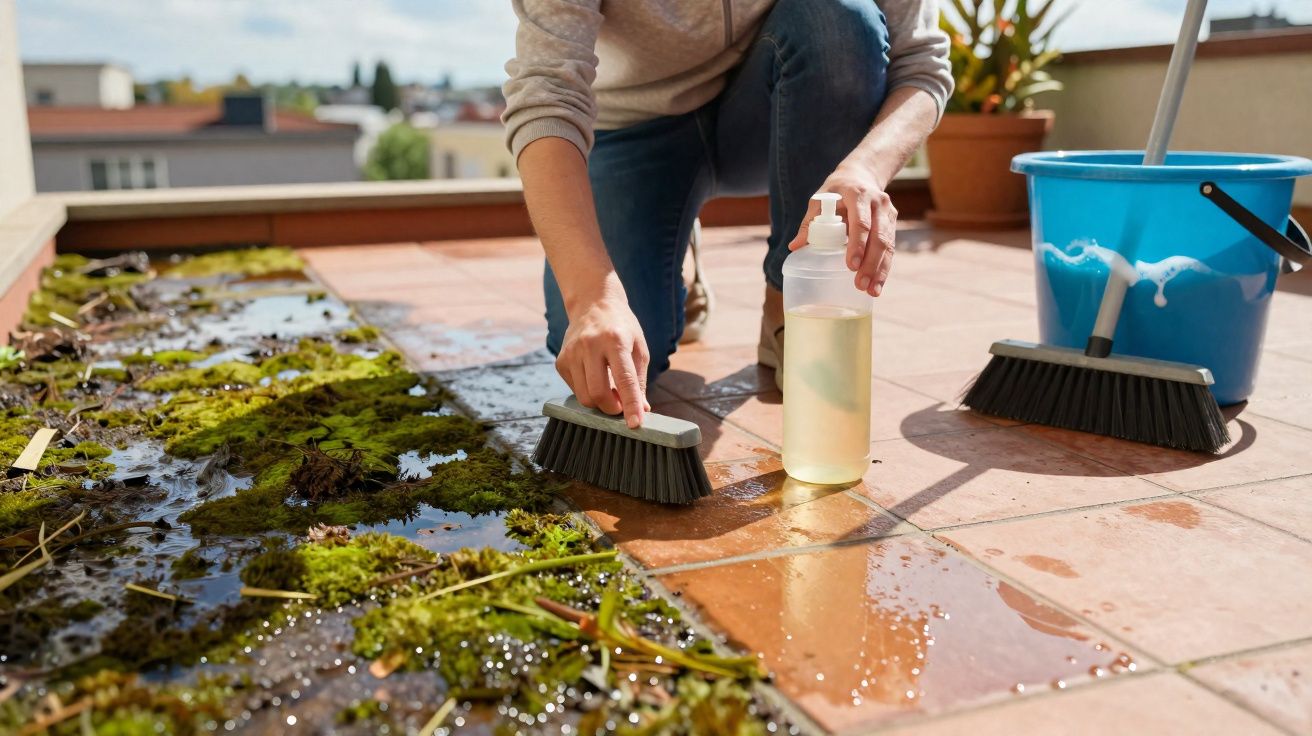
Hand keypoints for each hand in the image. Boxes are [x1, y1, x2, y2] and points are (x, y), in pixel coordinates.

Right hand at [557, 292, 650, 427]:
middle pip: (597, 393)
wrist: (593, 303)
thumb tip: (642, 411)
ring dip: (600, 403)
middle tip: (621, 405)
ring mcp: (571, 353)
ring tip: (610, 390)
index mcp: (615, 340)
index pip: (624, 380)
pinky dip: (587, 392)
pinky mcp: (560, 360)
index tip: (635, 424)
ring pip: (584, 396)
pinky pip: (575, 389)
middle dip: (612, 409)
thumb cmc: (622, 327)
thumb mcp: (639, 348)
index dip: (630, 405)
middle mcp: (590, 345)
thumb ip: (638, 380)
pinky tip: (595, 378)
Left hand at [788, 161, 897, 295]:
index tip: (851, 265)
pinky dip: (884, 267)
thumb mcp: (819, 200)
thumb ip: (809, 223)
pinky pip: (890, 248)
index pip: (861, 222)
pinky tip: (877, 284)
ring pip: (888, 244)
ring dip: (881, 270)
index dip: (858, 244)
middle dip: (871, 264)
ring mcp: (888, 213)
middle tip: (861, 285)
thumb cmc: (835, 192)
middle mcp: (878, 203)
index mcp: (858, 195)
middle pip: (879, 237)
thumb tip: (795, 247)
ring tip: (872, 291)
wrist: (860, 176)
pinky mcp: (892, 224)